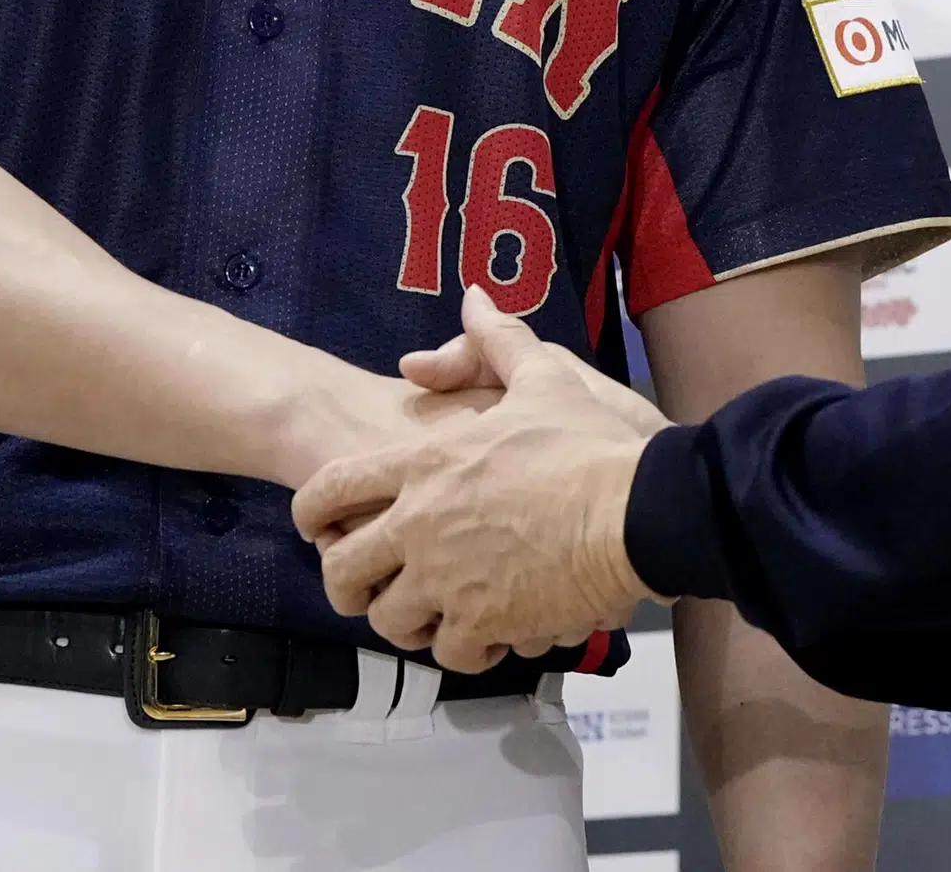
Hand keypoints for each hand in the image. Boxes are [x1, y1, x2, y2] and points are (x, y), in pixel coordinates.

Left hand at [293, 287, 666, 671]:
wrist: (638, 514)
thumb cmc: (589, 445)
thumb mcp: (545, 377)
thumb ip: (497, 341)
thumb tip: (474, 297)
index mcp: (425, 464)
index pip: (331, 489)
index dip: (311, 512)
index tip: (316, 527)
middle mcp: (421, 524)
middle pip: (342, 572)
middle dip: (347, 584)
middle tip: (369, 587)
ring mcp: (447, 580)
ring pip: (389, 621)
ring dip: (406, 619)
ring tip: (431, 611)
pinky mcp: (484, 623)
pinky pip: (448, 653)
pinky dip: (462, 648)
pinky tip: (483, 635)